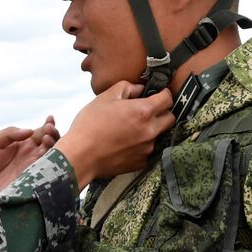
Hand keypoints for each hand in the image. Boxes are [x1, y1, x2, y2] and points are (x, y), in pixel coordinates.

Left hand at [0, 115, 59, 198]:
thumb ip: (10, 133)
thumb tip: (30, 130)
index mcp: (22, 144)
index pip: (40, 132)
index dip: (48, 125)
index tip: (50, 118)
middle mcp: (30, 155)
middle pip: (50, 143)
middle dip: (53, 134)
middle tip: (48, 129)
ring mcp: (32, 168)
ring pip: (52, 155)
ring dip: (53, 145)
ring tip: (46, 139)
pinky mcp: (32, 181)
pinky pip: (47, 171)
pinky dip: (52, 162)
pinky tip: (47, 153)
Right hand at [55, 82, 174, 188]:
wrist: (80, 156)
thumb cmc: (90, 125)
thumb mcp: (105, 98)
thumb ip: (126, 88)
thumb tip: (139, 89)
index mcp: (143, 111)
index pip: (168, 99)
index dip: (164, 94)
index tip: (158, 94)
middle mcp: (150, 131)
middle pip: (170, 119)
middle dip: (163, 112)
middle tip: (148, 111)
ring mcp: (147, 149)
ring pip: (158, 135)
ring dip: (151, 130)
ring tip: (131, 129)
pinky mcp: (140, 163)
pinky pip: (147, 151)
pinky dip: (141, 146)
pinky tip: (126, 144)